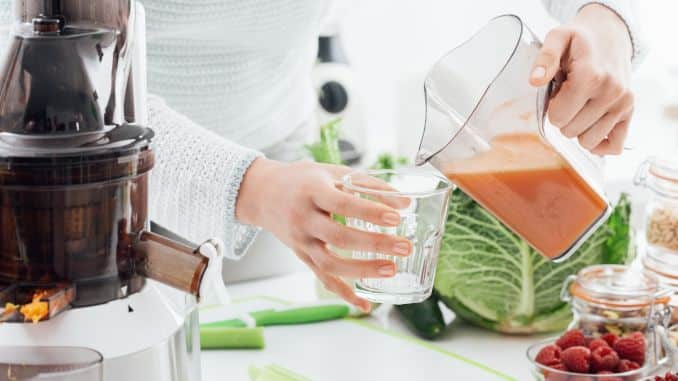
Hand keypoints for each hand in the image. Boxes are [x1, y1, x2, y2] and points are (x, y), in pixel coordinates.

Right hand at [236, 158, 411, 311]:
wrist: (262, 194)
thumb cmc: (304, 180)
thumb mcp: (333, 173)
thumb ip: (368, 185)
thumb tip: (405, 203)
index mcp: (312, 192)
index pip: (343, 203)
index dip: (370, 211)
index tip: (397, 217)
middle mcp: (303, 219)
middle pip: (339, 237)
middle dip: (374, 244)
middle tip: (404, 246)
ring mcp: (301, 241)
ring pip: (330, 263)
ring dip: (362, 270)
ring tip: (391, 269)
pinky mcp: (301, 256)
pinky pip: (323, 278)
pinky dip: (344, 293)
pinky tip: (365, 304)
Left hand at [529, 4, 633, 154]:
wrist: (610, 36)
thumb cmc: (580, 40)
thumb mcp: (558, 38)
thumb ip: (545, 58)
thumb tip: (535, 80)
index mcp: (591, 76)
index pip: (559, 117)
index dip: (552, 108)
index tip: (558, 92)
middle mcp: (611, 92)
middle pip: (570, 131)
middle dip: (564, 117)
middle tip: (570, 97)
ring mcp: (623, 104)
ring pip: (588, 142)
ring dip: (579, 129)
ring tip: (581, 105)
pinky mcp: (630, 112)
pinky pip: (614, 147)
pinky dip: (599, 143)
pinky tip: (591, 126)